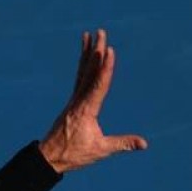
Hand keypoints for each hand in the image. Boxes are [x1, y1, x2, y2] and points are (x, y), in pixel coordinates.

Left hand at [39, 29, 146, 172]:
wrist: (47, 158)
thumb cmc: (73, 155)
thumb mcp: (99, 150)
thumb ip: (122, 144)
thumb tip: (144, 144)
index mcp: (86, 109)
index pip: (98, 84)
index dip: (105, 67)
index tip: (109, 50)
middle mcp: (78, 101)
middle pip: (89, 71)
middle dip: (96, 51)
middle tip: (101, 32)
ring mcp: (73, 100)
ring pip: (81, 72)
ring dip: (87, 53)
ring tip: (89, 35)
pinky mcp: (72, 103)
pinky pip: (78, 79)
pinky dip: (83, 66)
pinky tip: (84, 57)